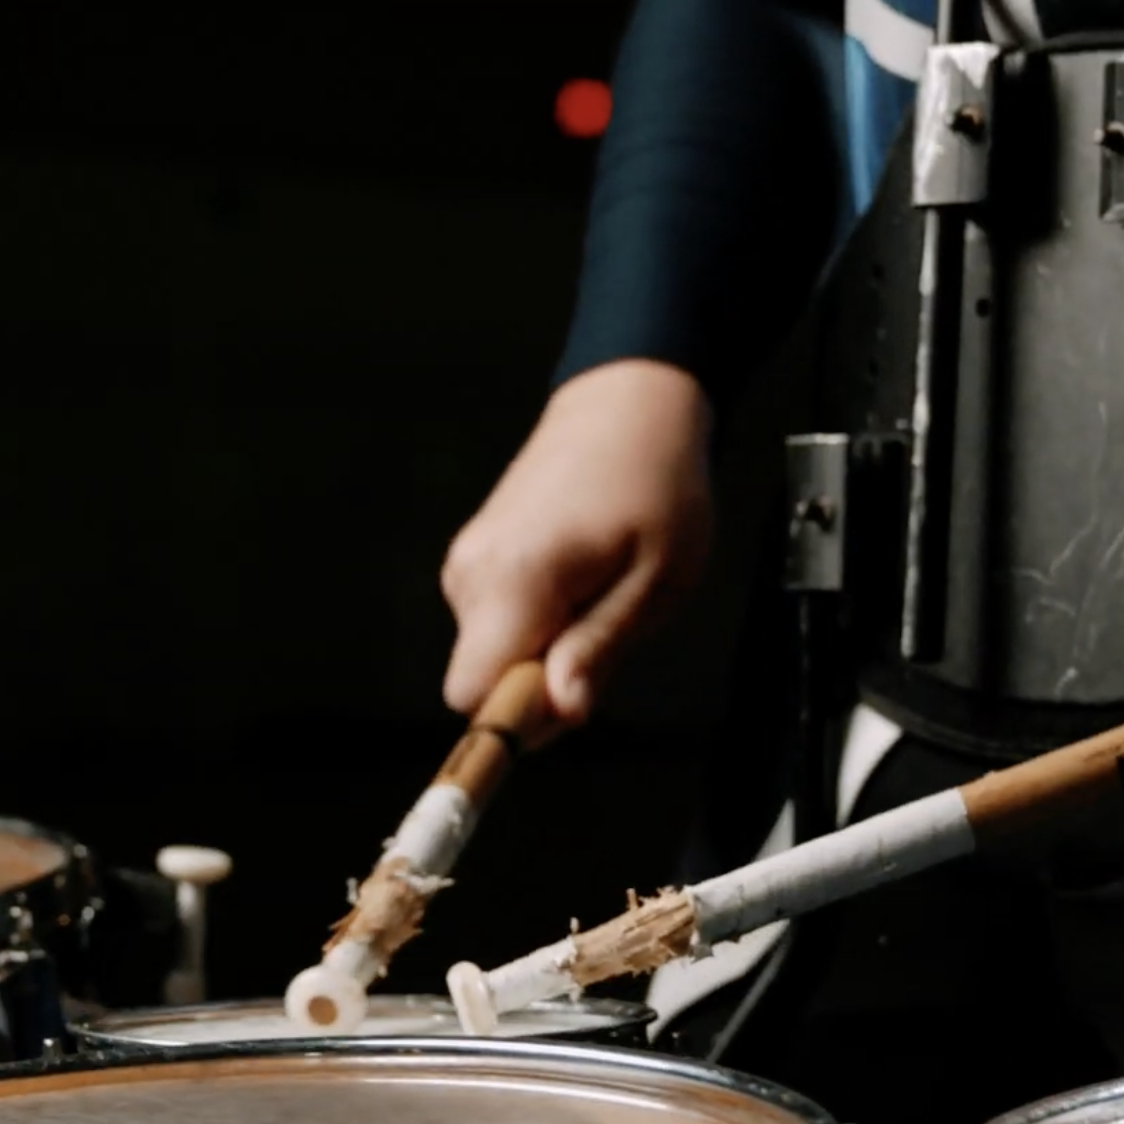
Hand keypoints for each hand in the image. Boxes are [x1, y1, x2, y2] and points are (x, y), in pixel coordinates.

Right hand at [442, 358, 713, 721]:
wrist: (627, 403)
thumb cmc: (655, 482)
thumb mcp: (657, 580)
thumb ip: (599, 649)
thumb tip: (558, 712)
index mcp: (514, 579)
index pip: (473, 695)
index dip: (519, 720)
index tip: (568, 706)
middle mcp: (472, 573)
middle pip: (481, 682)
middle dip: (540, 686)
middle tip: (606, 634)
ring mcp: (467, 564)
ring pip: (491, 655)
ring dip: (544, 650)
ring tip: (599, 593)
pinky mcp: (474, 559)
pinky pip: (495, 624)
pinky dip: (535, 623)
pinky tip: (579, 580)